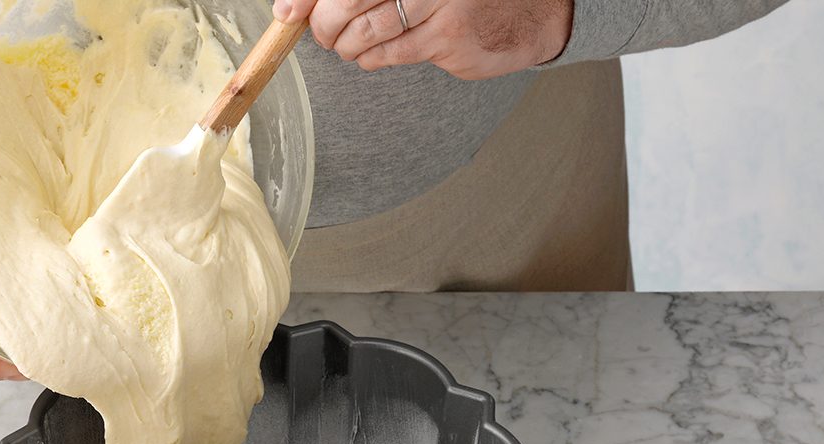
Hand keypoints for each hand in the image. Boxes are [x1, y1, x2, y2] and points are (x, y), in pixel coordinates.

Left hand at [274, 0, 572, 78]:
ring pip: (366, 34)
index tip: (288, 12)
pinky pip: (391, 56)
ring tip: (346, 42)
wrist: (536, 7)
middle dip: (324, 24)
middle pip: (348, 3)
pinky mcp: (450, 42)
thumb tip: (302, 3)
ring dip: (346, 44)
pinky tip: (372, 53)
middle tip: (322, 31)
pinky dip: (371, 58)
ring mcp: (441, 7)